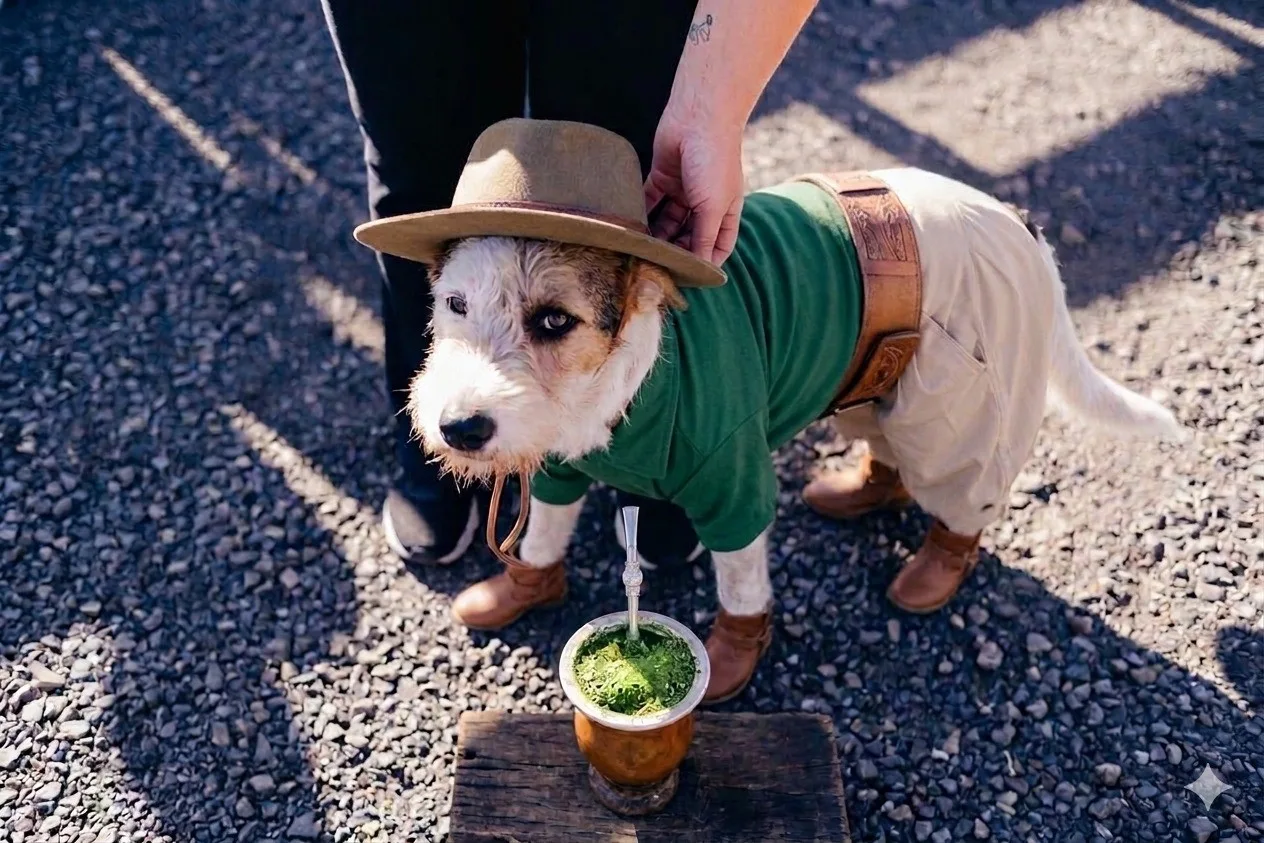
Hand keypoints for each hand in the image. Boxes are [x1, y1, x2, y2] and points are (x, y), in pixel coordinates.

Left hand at [643, 113, 744, 267]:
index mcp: (725, 210)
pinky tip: (631, 228)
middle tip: (658, 266)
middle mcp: (705, 202)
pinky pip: (651, 201)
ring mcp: (684, 189)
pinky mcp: (663, 176)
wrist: (699, 116)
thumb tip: (701, 268)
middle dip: (677, 250)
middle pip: (690, 235)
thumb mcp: (713, 207)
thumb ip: (705, 238)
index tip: (690, 277)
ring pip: (668, 221)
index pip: (718, 245)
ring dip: (657, 235)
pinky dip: (642, 213)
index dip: (707, 261)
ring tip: (642, 250)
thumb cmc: (714, 160)